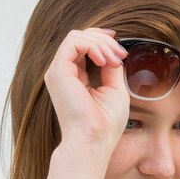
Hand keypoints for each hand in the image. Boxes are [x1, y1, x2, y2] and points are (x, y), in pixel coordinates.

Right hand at [44, 27, 129, 154]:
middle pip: (81, 38)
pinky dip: (93, 45)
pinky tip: (104, 60)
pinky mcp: (58, 71)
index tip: (121, 53)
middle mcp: (63, 73)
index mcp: (74, 78)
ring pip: (77, 36)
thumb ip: (111, 67)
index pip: (84, 47)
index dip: (103, 42)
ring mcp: (58, 72)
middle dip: (105, 41)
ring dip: (102, 43)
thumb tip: (114, 50)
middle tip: (121, 56)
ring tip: (114, 60)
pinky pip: (74, 41)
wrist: (93, 141)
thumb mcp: (115, 89)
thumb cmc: (105, 124)